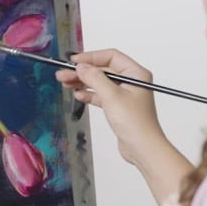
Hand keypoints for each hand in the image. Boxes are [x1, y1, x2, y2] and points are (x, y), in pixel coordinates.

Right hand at [55, 49, 165, 167]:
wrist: (143, 149)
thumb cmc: (135, 123)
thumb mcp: (112, 96)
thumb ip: (95, 78)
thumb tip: (81, 66)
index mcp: (136, 73)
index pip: (111, 57)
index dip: (91, 57)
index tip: (74, 61)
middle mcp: (131, 81)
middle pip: (103, 70)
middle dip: (83, 71)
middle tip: (63, 73)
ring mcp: (125, 94)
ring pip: (100, 82)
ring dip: (83, 82)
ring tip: (65, 82)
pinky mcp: (118, 107)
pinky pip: (101, 95)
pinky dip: (89, 94)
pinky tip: (78, 95)